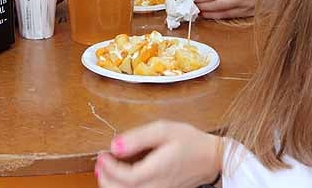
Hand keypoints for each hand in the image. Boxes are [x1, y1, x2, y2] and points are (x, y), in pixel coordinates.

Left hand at [96, 121, 221, 187]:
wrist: (211, 157)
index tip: (102, 154)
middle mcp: (158, 186)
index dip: (109, 168)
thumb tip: (115, 145)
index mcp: (157, 170)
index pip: (125, 177)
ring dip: (113, 186)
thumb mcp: (164, 130)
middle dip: (106, 179)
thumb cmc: (190, 142)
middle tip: (100, 163)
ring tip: (105, 170)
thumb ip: (138, 137)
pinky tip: (120, 179)